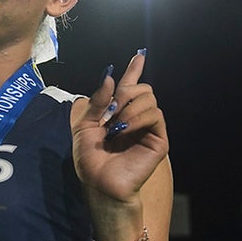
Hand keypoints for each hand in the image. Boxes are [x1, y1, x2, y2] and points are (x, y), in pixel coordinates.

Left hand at [72, 50, 167, 204]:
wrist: (99, 184)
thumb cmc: (90, 160)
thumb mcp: (84, 126)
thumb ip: (97, 102)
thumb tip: (110, 78)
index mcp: (118, 113)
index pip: (130, 86)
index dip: (134, 69)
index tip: (138, 56)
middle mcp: (136, 118)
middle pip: (142, 88)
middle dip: (125, 92)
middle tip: (111, 110)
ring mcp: (148, 128)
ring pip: (149, 99)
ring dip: (129, 108)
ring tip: (115, 127)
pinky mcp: (158, 140)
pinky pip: (155, 115)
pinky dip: (138, 118)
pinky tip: (124, 130)